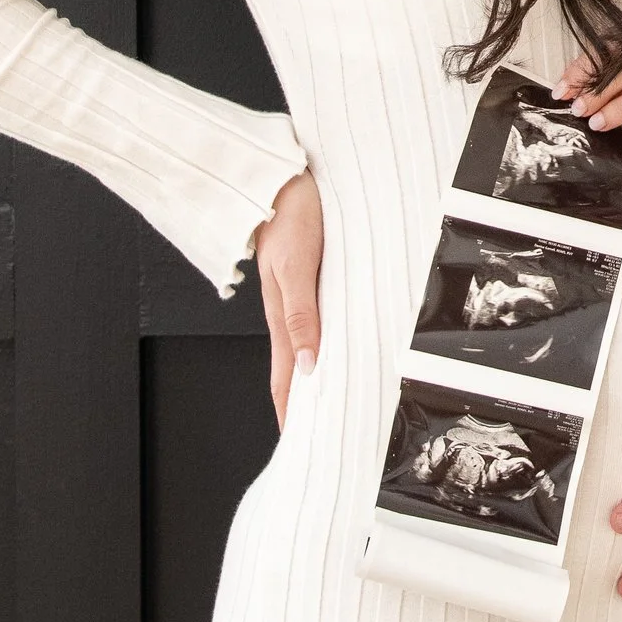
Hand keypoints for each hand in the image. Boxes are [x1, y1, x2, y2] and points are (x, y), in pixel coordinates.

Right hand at [252, 167, 323, 423]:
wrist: (283, 175)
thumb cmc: (289, 214)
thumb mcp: (295, 267)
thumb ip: (301, 315)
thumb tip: (309, 365)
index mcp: (281, 315)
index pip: (285, 379)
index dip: (291, 414)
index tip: (300, 446)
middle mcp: (289, 311)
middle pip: (296, 371)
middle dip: (304, 406)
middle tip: (321, 437)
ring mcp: (299, 296)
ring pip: (308, 349)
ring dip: (317, 378)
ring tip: (333, 404)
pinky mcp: (310, 279)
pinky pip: (317, 323)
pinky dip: (327, 346)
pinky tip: (339, 351)